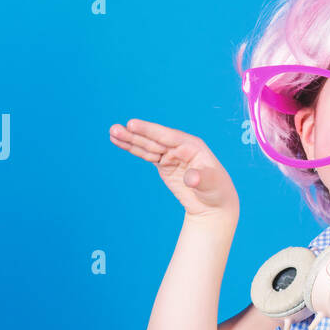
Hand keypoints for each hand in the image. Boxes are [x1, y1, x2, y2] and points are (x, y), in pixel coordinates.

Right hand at [109, 119, 238, 221]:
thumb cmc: (216, 192)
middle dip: (135, 134)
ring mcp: (171, 155)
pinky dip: (133, 148)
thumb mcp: (211, 185)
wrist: (214, 204)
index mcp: (193, 146)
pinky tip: (119, 141)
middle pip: (154, 139)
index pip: (168, 136)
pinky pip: (146, 154)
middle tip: (115, 129)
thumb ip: (202, 179)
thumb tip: (192, 178)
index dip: (150, 130)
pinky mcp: (164, 163)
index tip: (132, 124)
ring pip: (147, 145)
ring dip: (130, 140)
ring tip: (112, 133)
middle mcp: (180, 147)